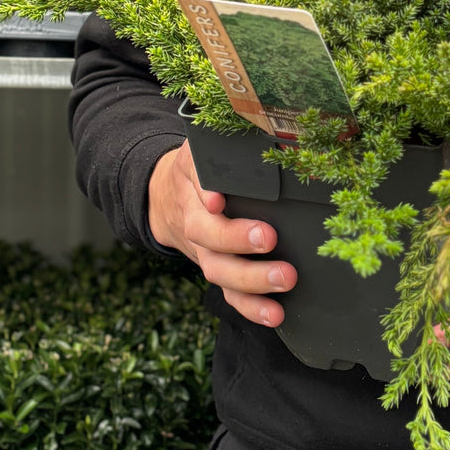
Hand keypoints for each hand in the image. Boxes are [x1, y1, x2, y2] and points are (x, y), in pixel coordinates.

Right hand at [148, 140, 296, 327]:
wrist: (164, 197)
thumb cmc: (198, 167)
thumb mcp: (202, 146)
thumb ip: (222, 143)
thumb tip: (267, 134)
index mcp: (191, 184)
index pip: (195, 187)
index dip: (206, 194)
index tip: (218, 199)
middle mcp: (194, 222)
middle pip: (207, 236)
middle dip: (236, 240)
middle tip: (268, 237)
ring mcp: (204, 252)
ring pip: (219, 272)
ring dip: (251, 281)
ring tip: (285, 280)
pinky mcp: (216, 271)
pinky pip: (229, 295)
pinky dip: (251, 308)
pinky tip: (275, 314)